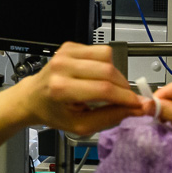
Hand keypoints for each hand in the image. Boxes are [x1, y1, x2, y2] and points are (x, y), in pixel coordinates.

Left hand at [14, 42, 147, 135]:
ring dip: (115, 74)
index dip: (126, 97)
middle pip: (108, 72)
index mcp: (61, 89)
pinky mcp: (69, 46)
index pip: (104, 89)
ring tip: (108, 87)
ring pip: (107, 57)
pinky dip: (105, 64)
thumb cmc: (53, 112)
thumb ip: (110, 118)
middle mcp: (62, 67)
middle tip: (126, 98)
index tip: (138, 104)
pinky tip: (97, 75)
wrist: (32, 97)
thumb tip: (136, 109)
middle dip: (123, 86)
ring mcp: (65, 53)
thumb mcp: (80, 125)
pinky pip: (99, 51)